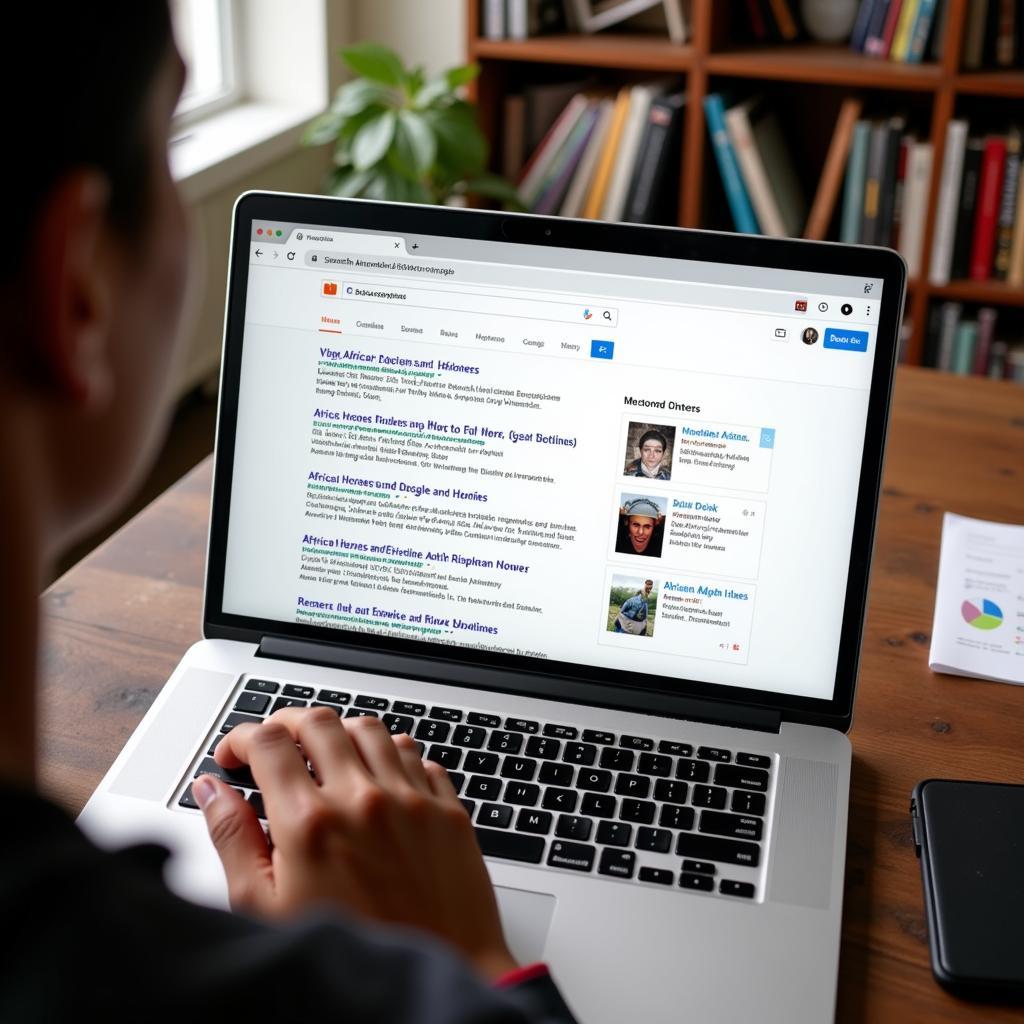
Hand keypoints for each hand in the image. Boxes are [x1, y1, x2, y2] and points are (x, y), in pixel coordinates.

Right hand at [192, 707, 517, 980]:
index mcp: (310, 823)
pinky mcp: (447, 809)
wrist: (437, 977)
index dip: (242, 737)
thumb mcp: (265, 910)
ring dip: (340, 732)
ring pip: (370, 728)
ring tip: (325, 758)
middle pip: (319, 721)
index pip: (269, 741)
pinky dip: (390, 754)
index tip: (235, 755)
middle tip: (275, 745)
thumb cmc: (351, 953)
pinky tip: (377, 779)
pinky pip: (416, 754)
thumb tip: (211, 791)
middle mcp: (362, 799)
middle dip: (287, 723)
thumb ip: (233, 840)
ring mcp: (411, 799)